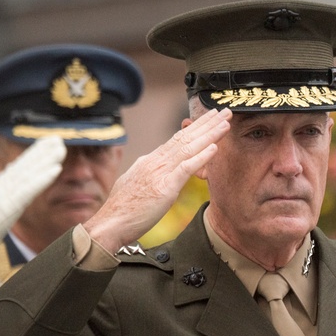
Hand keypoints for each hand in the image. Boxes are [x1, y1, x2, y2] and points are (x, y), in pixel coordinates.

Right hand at [0, 136, 65, 280]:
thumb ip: (6, 196)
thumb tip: (17, 189)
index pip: (18, 166)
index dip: (33, 154)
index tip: (47, 143)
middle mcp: (1, 185)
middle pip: (24, 165)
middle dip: (42, 151)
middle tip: (58, 139)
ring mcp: (4, 194)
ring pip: (28, 172)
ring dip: (46, 160)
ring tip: (60, 149)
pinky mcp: (8, 205)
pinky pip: (28, 189)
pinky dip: (42, 178)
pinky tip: (55, 169)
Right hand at [83, 108, 231, 251]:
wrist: (110, 224)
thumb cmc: (123, 210)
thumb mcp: (138, 185)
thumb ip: (151, 174)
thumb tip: (157, 170)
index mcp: (150, 161)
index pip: (177, 140)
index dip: (195, 128)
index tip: (210, 118)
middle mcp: (155, 162)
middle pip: (185, 137)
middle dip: (207, 124)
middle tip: (225, 111)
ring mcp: (160, 173)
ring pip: (188, 148)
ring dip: (209, 134)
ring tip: (225, 122)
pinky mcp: (164, 188)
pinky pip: (186, 168)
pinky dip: (201, 157)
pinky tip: (215, 148)